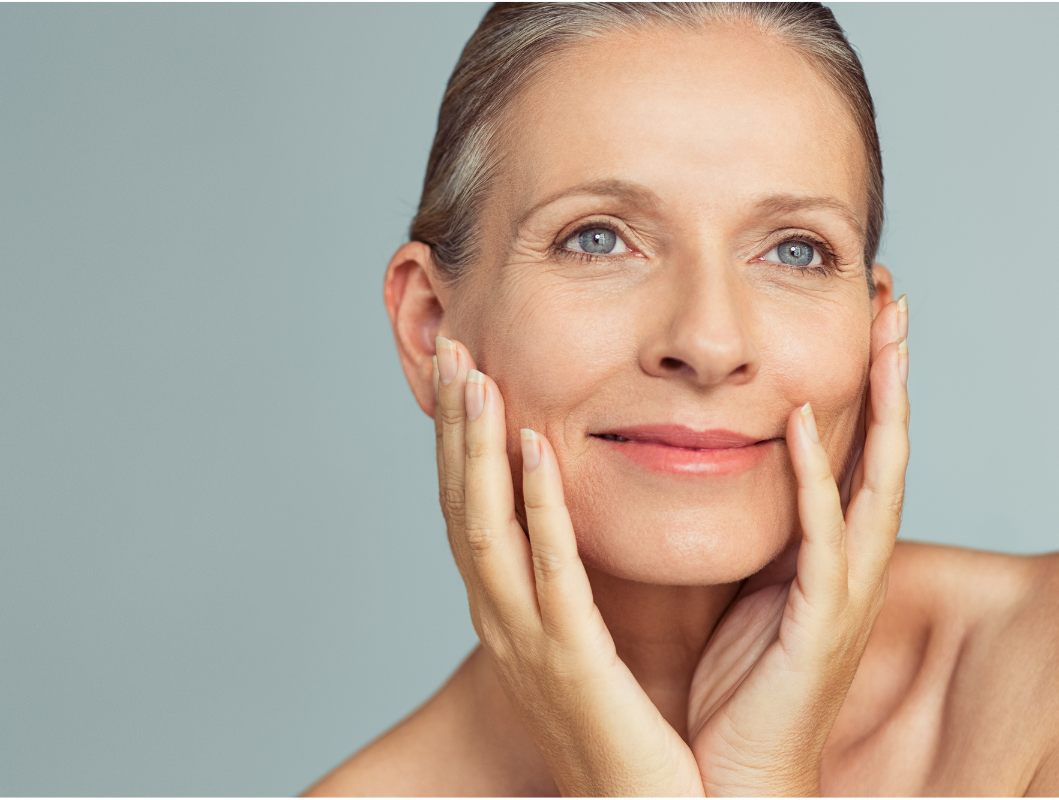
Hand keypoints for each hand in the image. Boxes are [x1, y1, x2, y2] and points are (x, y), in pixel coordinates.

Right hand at [432, 335, 702, 796]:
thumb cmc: (621, 729)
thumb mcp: (578, 642)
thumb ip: (567, 581)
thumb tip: (567, 523)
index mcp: (504, 611)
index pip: (468, 510)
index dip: (457, 442)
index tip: (462, 375)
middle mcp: (499, 619)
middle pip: (460, 506)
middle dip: (453, 428)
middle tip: (452, 350)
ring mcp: (526, 640)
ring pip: (486, 527)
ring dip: (476, 449)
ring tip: (476, 378)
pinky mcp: (571, 660)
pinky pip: (551, 571)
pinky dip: (537, 506)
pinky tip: (533, 449)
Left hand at [686, 295, 909, 794]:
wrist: (738, 774)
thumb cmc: (742, 688)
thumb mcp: (752, 590)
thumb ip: (758, 533)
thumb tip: (732, 473)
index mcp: (831, 555)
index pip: (857, 451)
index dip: (867, 384)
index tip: (862, 317)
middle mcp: (851, 565)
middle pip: (886, 450)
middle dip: (892, 373)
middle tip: (893, 298)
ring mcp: (844, 592)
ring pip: (875, 481)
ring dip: (880, 405)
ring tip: (881, 332)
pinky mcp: (818, 621)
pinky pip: (822, 539)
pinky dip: (813, 480)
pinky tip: (797, 426)